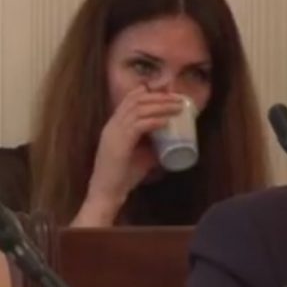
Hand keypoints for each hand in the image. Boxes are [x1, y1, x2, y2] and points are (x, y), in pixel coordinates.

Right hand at [73, 87, 184, 226]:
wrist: (107, 192)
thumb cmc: (123, 176)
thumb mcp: (141, 156)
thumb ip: (152, 147)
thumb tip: (170, 142)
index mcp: (115, 125)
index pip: (130, 100)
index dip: (150, 94)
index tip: (169, 94)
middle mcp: (112, 125)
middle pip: (136, 101)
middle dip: (160, 97)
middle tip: (179, 99)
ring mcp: (114, 133)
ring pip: (138, 110)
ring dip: (161, 106)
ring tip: (178, 107)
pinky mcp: (118, 144)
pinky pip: (138, 126)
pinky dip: (154, 121)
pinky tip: (166, 121)